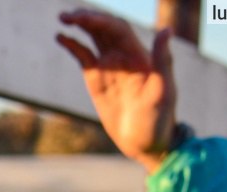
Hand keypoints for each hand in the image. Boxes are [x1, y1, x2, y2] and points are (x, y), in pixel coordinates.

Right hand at [57, 9, 178, 170]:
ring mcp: (110, 66)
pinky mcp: (97, 79)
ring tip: (62, 18)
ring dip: (79, 26)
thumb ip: (164, 60)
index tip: (81, 20)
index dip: (100, 21)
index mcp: (139, 55)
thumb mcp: (163, 91)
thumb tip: (165, 29)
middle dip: (86, 18)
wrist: (146, 142)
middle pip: (104, 28)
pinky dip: (73, 45)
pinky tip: (60, 37)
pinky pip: (84, 56)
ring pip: (94, 38)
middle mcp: (125, 56)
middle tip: (65, 15)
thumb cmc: (159, 119)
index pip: (117, 29)